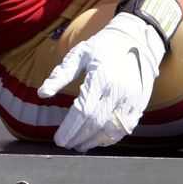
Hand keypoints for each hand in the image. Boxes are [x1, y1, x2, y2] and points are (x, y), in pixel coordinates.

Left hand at [37, 12, 163, 151]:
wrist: (137, 38)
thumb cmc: (103, 46)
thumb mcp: (79, 54)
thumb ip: (60, 74)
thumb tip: (42, 94)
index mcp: (101, 77)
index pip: (83, 112)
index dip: (70, 129)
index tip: (58, 139)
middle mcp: (118, 90)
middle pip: (96, 124)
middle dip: (79, 137)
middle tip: (66, 144)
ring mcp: (131, 98)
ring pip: (111, 129)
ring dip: (94, 141)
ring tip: (80, 145)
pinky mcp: (140, 103)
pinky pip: (125, 127)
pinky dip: (111, 137)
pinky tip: (98, 139)